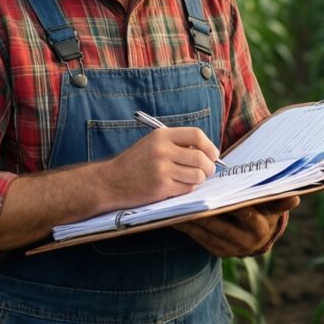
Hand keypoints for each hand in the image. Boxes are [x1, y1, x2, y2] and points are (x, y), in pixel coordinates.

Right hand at [97, 127, 219, 207]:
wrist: (110, 182)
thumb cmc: (135, 163)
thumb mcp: (152, 143)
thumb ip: (177, 144)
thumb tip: (208, 152)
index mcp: (161, 136)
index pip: (196, 135)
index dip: (209, 146)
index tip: (213, 154)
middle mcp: (162, 150)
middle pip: (201, 158)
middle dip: (209, 167)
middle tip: (207, 170)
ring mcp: (162, 170)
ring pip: (197, 175)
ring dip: (199, 179)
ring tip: (192, 178)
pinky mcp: (161, 187)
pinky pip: (187, 188)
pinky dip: (188, 188)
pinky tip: (179, 185)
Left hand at [175, 196, 299, 256]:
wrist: (259, 239)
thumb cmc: (265, 212)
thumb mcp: (274, 207)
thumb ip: (281, 201)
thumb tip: (295, 198)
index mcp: (260, 227)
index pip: (244, 214)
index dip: (229, 205)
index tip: (215, 194)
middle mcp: (245, 241)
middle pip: (219, 224)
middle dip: (203, 212)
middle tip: (187, 199)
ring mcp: (230, 249)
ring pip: (206, 232)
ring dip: (190, 220)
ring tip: (176, 205)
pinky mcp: (218, 252)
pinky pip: (199, 239)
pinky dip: (188, 228)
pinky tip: (176, 216)